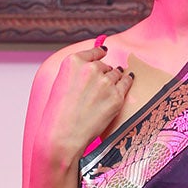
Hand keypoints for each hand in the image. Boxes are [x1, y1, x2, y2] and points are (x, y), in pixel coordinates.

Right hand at [37, 40, 132, 163]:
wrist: (63, 135)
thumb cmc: (58, 115)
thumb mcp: (61, 84)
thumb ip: (76, 73)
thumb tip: (93, 67)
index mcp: (73, 61)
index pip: (93, 52)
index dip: (99, 54)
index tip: (103, 53)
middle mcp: (91, 68)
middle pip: (105, 66)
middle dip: (104, 73)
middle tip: (98, 87)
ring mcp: (106, 82)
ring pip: (116, 74)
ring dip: (115, 79)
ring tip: (109, 88)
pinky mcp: (116, 97)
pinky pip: (126, 83)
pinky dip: (127, 81)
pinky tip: (129, 79)